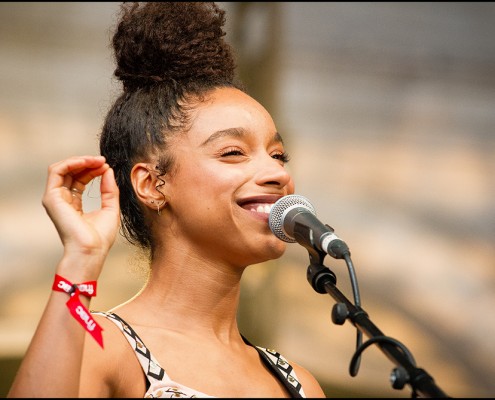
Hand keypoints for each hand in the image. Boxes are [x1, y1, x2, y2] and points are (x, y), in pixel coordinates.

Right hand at [42, 156, 119, 274]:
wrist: (91, 250)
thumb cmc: (100, 237)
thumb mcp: (110, 208)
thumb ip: (109, 190)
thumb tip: (108, 170)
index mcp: (74, 204)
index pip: (80, 179)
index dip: (93, 170)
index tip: (107, 166)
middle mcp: (62, 200)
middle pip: (71, 173)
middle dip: (88, 163)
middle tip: (103, 161)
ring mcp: (55, 198)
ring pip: (62, 168)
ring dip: (80, 160)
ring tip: (97, 160)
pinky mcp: (52, 197)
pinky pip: (56, 171)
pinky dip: (71, 163)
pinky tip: (86, 162)